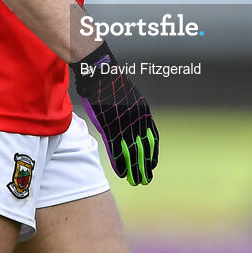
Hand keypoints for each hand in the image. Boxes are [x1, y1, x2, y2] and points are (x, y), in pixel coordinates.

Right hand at [70, 42, 158, 184]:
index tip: (152, 165)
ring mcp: (123, 122)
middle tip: (146, 179)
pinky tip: (122, 173)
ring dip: (134, 168)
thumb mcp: (128, 95)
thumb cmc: (111, 81)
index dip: (152, 153)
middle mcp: (137, 119)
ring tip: (136, 181)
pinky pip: (116, 149)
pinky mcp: (109, 125)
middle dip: (145, 165)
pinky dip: (120, 162)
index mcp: (143, 111)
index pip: (151, 137)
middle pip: (144, 148)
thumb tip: (133, 120)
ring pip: (131, 152)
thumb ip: (132, 110)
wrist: (99, 71)